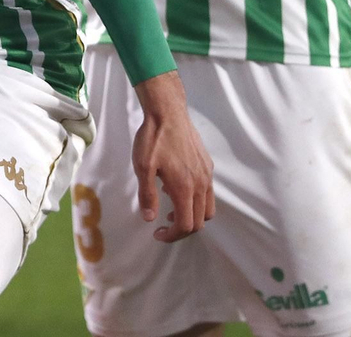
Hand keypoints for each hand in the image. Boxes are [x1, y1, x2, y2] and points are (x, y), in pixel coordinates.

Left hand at [131, 71, 214, 241]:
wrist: (168, 113)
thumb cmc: (153, 139)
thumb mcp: (142, 167)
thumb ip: (147, 195)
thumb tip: (150, 218)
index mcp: (185, 188)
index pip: (186, 225)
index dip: (173, 236)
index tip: (158, 234)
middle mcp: (201, 185)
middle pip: (199, 221)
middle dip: (182, 230)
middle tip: (163, 227)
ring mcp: (207, 175)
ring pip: (207, 209)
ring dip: (191, 216)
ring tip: (170, 208)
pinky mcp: (207, 166)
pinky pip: (207, 193)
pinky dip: (195, 201)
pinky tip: (176, 188)